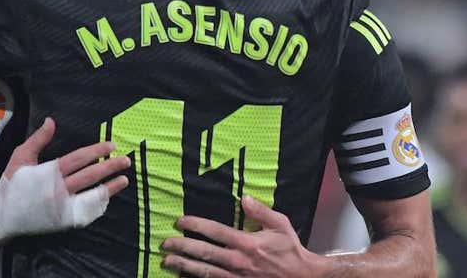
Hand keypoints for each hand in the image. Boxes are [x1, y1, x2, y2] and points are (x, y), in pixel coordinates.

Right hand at [0, 117, 130, 243]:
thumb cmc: (11, 184)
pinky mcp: (62, 221)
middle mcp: (57, 190)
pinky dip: (99, 205)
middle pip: (89, 176)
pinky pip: (86, 213)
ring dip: (110, 187)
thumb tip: (51, 121)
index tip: (111, 146)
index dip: (97, 152)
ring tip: (124, 179)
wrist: (0, 216)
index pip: (78, 159)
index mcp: (47, 173)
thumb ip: (38, 139)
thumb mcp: (20, 157)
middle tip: (126, 160)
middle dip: (110, 167)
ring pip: (91, 196)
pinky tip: (108, 197)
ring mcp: (61, 208)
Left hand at [161, 195, 330, 277]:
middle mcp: (238, 260)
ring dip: (184, 265)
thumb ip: (261, 211)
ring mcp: (235, 276)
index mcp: (248, 243)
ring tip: (167, 261)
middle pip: (204, 253)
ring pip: (204, 270)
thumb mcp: (281, 225)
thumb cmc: (289, 249)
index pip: (216, 232)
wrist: (300, 277)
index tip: (181, 221)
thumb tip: (244, 197)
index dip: (196, 225)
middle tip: (166, 243)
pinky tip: (185, 275)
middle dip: (182, 247)